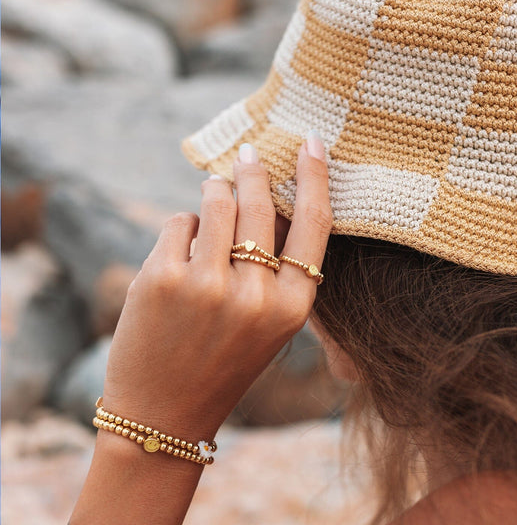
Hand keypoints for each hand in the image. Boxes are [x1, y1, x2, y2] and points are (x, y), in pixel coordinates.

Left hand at [100, 135, 331, 441]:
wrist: (165, 413)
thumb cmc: (223, 361)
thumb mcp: (268, 323)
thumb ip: (276, 268)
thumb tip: (267, 197)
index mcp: (292, 308)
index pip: (314, 224)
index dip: (315, 177)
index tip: (311, 142)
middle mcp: (255, 296)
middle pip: (260, 204)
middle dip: (253, 171)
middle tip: (248, 153)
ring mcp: (207, 286)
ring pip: (217, 203)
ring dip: (215, 190)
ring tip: (213, 189)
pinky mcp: (162, 279)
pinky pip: (179, 223)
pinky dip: (182, 227)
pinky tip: (181, 249)